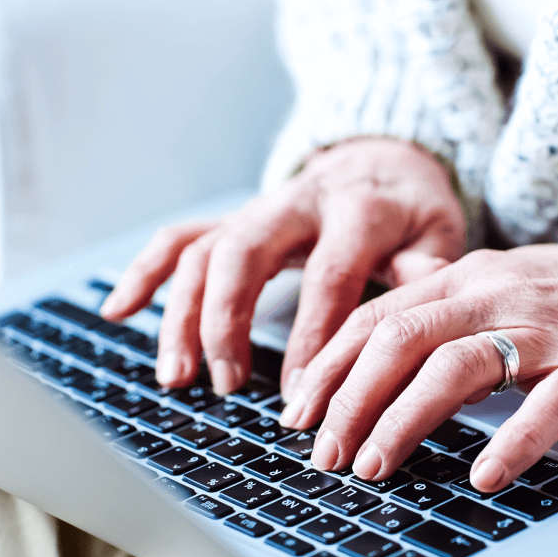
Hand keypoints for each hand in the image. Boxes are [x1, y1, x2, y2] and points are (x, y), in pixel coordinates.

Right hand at [99, 137, 465, 394]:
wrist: (384, 157)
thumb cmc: (412, 208)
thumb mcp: (438, 231)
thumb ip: (426, 269)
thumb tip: (423, 317)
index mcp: (359, 210)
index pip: (329, 276)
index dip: (312, 339)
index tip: (301, 398)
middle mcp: (300, 203)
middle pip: (245, 253)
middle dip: (227, 322)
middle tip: (227, 387)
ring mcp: (262, 208)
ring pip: (205, 250)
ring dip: (182, 314)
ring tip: (177, 377)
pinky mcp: (238, 217)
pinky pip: (182, 236)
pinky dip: (147, 272)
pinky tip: (119, 311)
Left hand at [281, 237, 557, 491]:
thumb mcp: (489, 286)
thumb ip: (434, 309)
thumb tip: (372, 343)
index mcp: (459, 281)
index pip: (375, 319)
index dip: (328, 366)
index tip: (297, 410)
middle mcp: (490, 298)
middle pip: (401, 342)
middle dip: (351, 400)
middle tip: (324, 452)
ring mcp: (540, 330)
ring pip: (457, 367)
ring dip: (404, 421)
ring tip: (373, 467)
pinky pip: (546, 404)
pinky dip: (511, 440)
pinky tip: (482, 475)